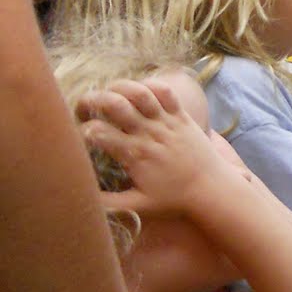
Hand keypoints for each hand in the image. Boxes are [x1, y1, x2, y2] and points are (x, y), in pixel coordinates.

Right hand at [77, 77, 226, 220]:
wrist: (212, 188)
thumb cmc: (174, 199)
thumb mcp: (138, 207)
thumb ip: (108, 204)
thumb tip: (82, 199)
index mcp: (135, 154)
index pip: (98, 133)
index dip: (82, 131)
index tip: (79, 136)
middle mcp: (149, 133)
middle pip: (114, 104)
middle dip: (92, 100)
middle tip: (83, 107)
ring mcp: (166, 121)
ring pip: (139, 92)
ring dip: (118, 87)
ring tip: (107, 93)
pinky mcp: (182, 115)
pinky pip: (165, 91)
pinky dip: (149, 84)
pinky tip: (138, 92)